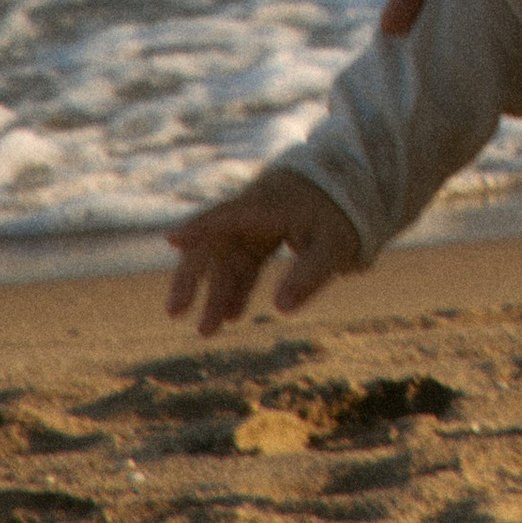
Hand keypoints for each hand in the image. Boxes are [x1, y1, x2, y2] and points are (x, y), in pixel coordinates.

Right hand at [165, 167, 362, 335]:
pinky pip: (242, 265)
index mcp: (266, 206)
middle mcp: (251, 214)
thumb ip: (309, 275)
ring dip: (215, 293)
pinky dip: (236, 288)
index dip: (199, 228)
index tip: (172, 239)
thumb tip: (280, 309)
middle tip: (175, 312)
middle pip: (213, 244)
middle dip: (192, 278)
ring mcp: (254, 226)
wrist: (349, 191)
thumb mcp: (334, 246)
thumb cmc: (340, 214)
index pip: (227, 216)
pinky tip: (231, 315)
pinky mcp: (260, 237)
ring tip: (206, 331)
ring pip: (225, 260)